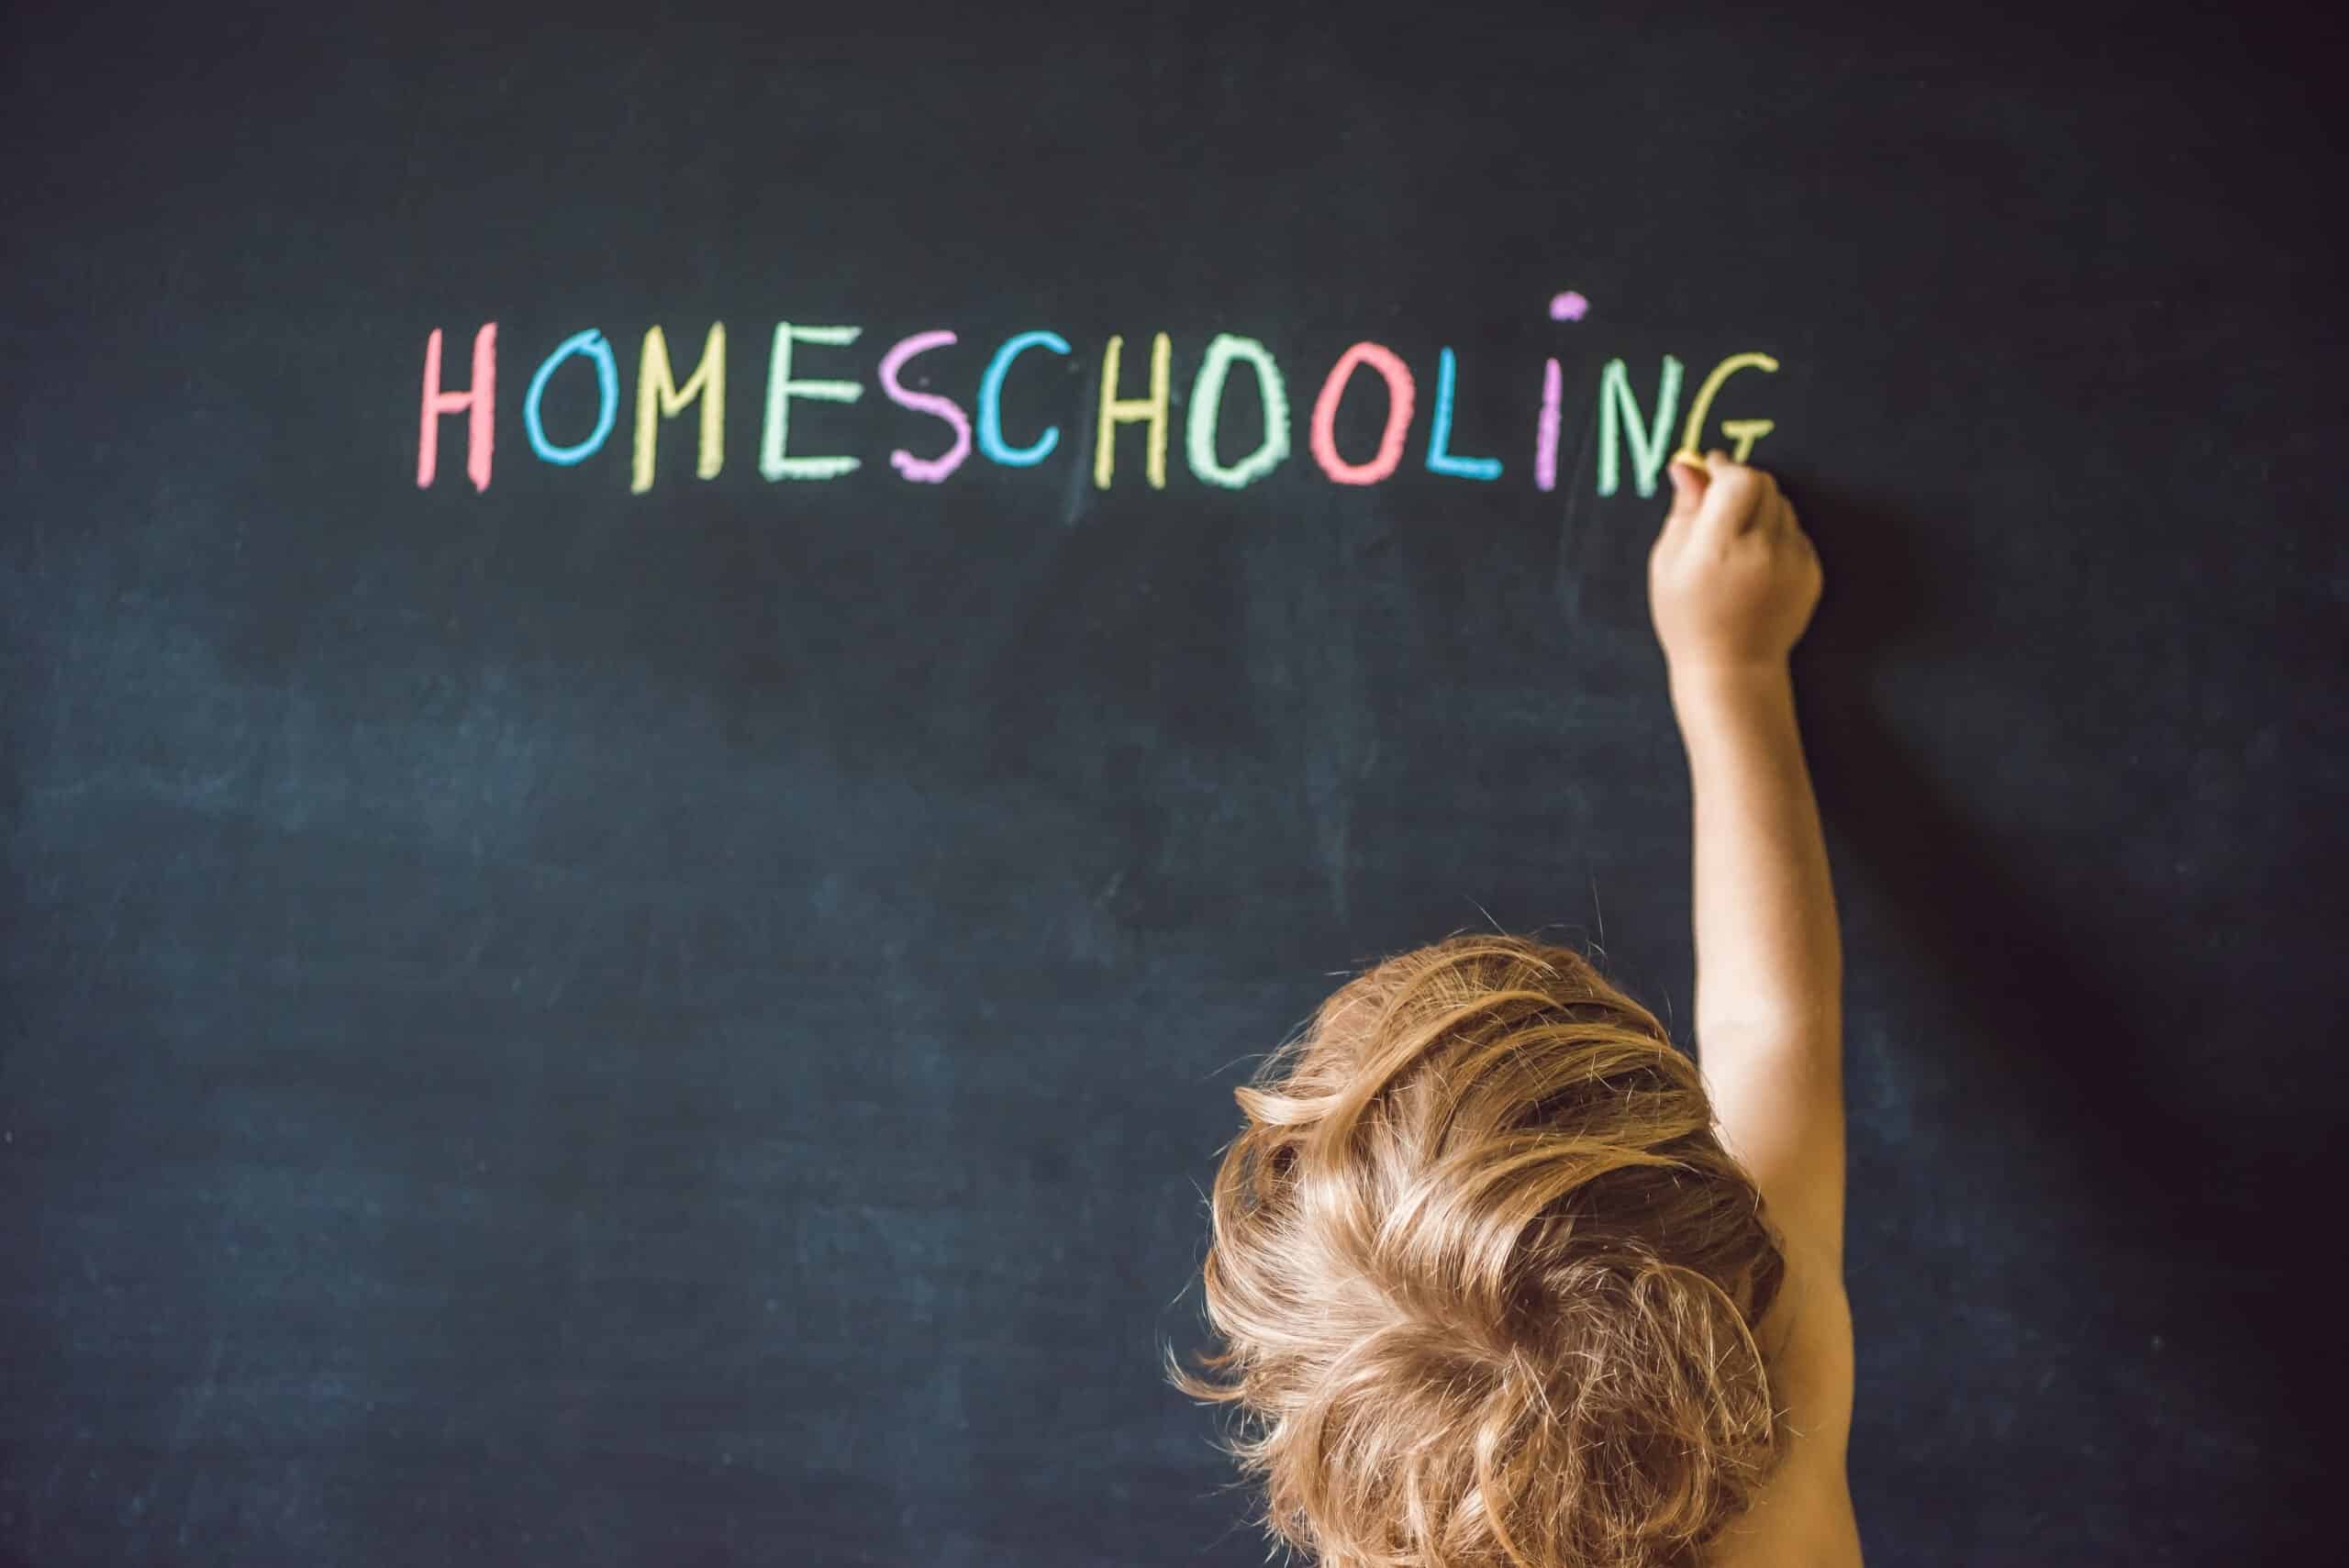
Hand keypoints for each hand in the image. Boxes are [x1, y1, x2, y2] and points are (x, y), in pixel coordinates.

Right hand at [1648, 452, 1821, 677]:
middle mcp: (1762, 550)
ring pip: (1782, 505)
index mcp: (1719, 547)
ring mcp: (1793, 562)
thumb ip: (1683, 509)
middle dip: (1742, 483)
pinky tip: (1756, 563)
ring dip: (1760, 508)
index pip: (1738, 480)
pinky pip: (1796, 532)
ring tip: (1737, 539)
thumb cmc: (1688, 617)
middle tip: (1721, 499)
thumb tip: (1688, 465)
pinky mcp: (1811, 573)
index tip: (1711, 469)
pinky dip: (1777, 535)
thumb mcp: (1668, 563)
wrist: (1732, 667)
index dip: (1724, 468)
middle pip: (1764, 484)